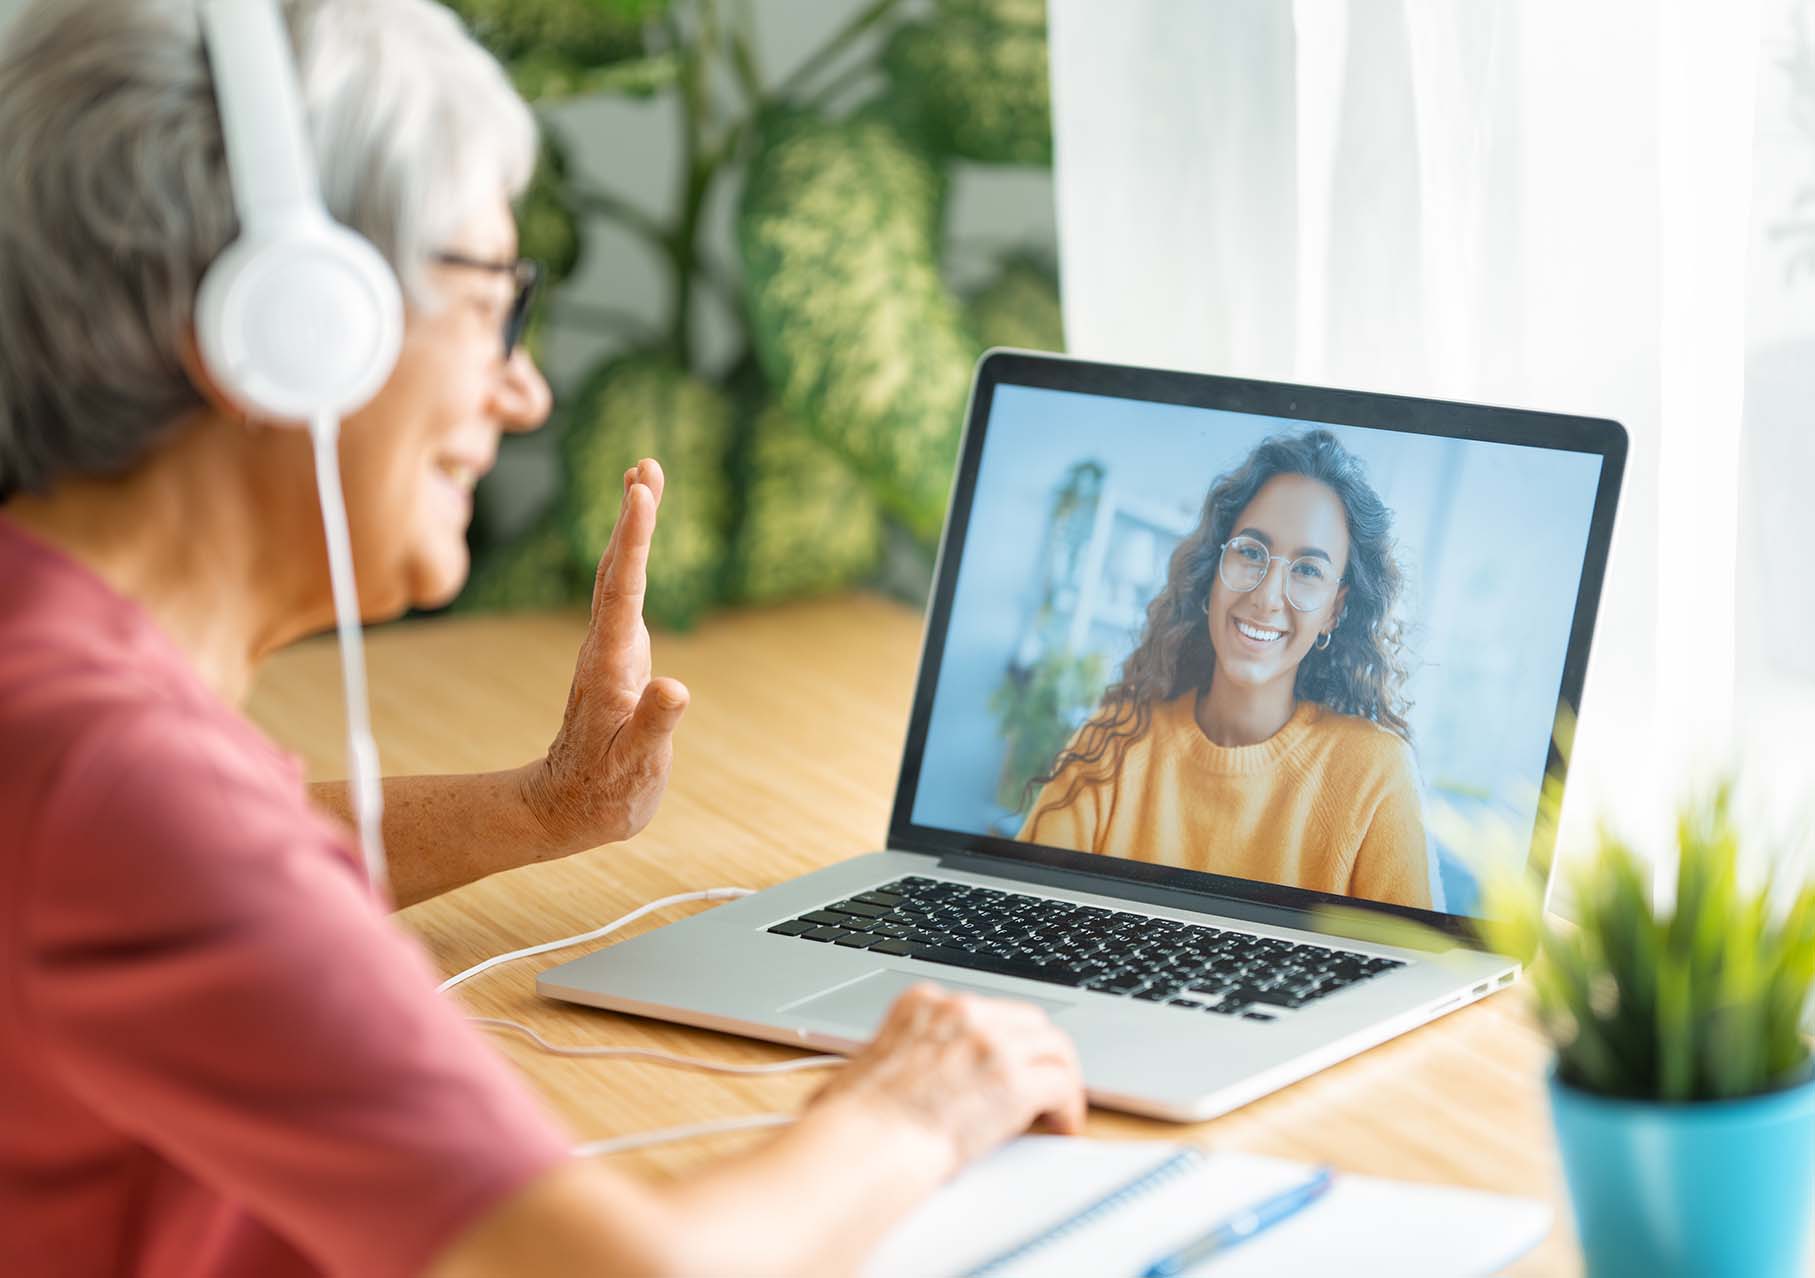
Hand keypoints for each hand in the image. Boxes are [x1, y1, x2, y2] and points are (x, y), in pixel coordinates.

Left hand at [519, 458, 688, 854]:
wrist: (564, 809)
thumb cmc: (603, 793)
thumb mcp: (632, 769)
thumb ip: (651, 727)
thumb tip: (675, 687)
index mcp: (610, 668)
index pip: (624, 591)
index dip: (635, 540)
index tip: (642, 492)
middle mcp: (605, 649)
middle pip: (616, 569)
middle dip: (631, 516)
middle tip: (645, 465)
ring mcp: (609, 650)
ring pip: (616, 576)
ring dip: (629, 527)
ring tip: (644, 480)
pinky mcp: (617, 657)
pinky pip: (623, 593)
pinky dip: (631, 556)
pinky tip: (636, 539)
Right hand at [811, 984, 1086, 1176]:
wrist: (862, 1143)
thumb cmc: (854, 1118)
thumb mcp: (870, 1062)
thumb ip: (899, 1055)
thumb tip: (900, 1076)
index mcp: (923, 1003)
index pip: (984, 1010)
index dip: (1003, 1041)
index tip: (1006, 1062)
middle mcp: (962, 1012)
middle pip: (1027, 1021)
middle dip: (1037, 1054)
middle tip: (1043, 1084)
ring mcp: (991, 1043)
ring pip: (1054, 1047)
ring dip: (1061, 1077)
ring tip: (1060, 1108)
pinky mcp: (1013, 1081)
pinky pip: (1062, 1084)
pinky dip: (1069, 1105)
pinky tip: (1062, 1126)